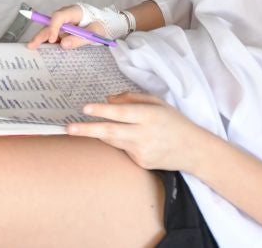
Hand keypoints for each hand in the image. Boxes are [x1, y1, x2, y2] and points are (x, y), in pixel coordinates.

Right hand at [26, 4, 106, 49]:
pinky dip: (49, 43)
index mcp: (74, 11)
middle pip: (50, 24)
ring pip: (50, 30)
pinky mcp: (64, 30)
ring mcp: (64, 23)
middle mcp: (66, 16)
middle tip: (31, 45)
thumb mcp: (94, 33)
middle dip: (41, 35)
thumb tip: (63, 44)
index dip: (53, 28)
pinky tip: (42, 51)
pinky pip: (55, 36)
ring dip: (42, 39)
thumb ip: (80, 39)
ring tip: (32, 48)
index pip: (58, 17)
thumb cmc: (102, 26)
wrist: (108, 24)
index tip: (52, 40)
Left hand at [67, 92, 211, 171]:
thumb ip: (131, 98)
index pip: (122, 113)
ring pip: (113, 141)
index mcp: (149, 115)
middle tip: (68, 128)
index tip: (85, 108)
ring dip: (96, 135)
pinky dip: (119, 141)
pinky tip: (127, 138)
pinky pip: (123, 149)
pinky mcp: (141, 162)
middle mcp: (144, 134)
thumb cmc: (172, 121)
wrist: (193, 150)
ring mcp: (142, 151)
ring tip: (76, 129)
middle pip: (111, 132)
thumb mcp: (156, 102)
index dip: (103, 111)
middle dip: (88, 130)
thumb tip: (107, 100)